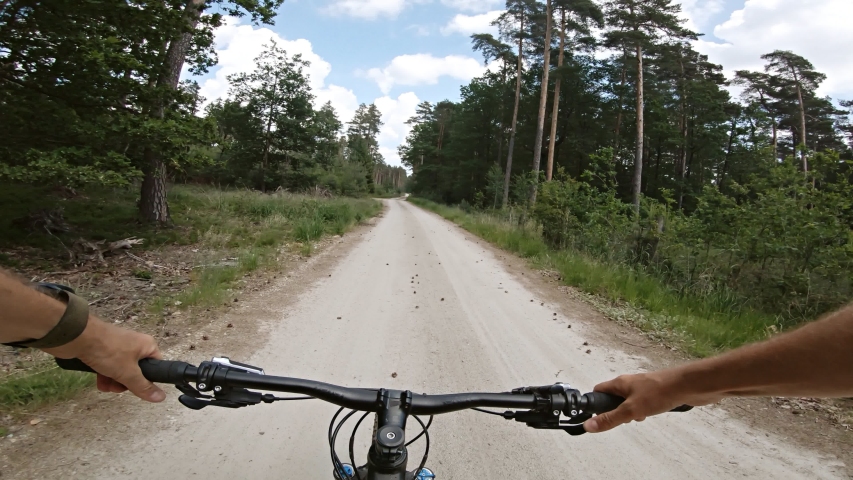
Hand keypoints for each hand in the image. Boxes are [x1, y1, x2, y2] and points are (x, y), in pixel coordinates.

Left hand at [43, 317, 165, 402]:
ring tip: (106, 385)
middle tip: (119, 386)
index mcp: (146, 345)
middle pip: (137, 370)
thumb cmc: (108, 352)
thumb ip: (144, 386)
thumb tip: (162, 398)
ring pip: (121, 370)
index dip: (149, 379)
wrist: (77, 337)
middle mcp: (134, 345)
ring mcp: (118, 347)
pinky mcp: (103, 349)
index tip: (139, 388)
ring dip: (114, 381)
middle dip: (127, 382)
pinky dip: (105, 375)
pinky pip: (109, 366)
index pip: (156, 365)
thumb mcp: (128, 373)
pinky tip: (99, 382)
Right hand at [583, 370, 721, 432]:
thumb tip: (588, 425)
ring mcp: (643, 387)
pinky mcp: (656, 392)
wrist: (689, 386)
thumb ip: (610, 419)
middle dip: (615, 411)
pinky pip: (643, 402)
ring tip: (640, 417)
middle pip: (614, 397)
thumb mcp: (631, 410)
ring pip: (629, 401)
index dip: (595, 403)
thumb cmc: (660, 393)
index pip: (599, 390)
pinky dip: (644, 410)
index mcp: (620, 383)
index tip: (596, 417)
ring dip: (631, 412)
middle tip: (623, 420)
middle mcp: (630, 383)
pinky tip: (652, 414)